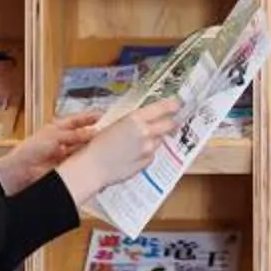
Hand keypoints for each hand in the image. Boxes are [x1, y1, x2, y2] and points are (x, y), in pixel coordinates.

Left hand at [0, 110, 99, 193]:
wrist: (19, 173)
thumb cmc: (30, 149)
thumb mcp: (54, 136)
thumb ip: (75, 134)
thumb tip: (93, 132)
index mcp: (58, 128)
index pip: (78, 120)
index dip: (90, 118)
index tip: (105, 117)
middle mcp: (63, 141)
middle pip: (83, 136)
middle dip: (95, 135)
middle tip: (111, 135)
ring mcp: (65, 155)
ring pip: (83, 151)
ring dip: (93, 150)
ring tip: (108, 150)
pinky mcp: (66, 169)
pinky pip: (80, 165)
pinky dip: (88, 164)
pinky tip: (97, 164)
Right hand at [57, 100, 181, 205]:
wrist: (93, 167)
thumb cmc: (97, 144)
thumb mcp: (115, 124)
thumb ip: (133, 121)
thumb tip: (146, 117)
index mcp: (136, 119)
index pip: (163, 108)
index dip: (173, 104)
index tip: (177, 103)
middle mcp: (146, 133)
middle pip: (170, 124)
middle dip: (169, 121)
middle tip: (166, 120)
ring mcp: (148, 149)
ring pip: (159, 140)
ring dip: (154, 138)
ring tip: (138, 140)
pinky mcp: (146, 163)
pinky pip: (151, 154)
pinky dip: (146, 152)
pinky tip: (132, 153)